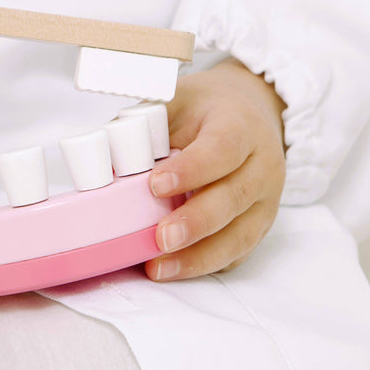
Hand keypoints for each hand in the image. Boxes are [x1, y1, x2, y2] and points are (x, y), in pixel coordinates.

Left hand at [145, 57, 285, 280]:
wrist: (250, 111)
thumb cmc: (206, 110)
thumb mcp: (178, 100)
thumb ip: (146, 123)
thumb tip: (103, 159)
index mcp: (241, 125)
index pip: (223, 148)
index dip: (192, 169)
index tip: (156, 185)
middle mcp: (262, 164)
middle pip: (235, 197)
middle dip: (196, 222)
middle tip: (161, 236)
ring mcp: (266, 199)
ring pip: (240, 234)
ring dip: (199, 255)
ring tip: (160, 266)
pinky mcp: (259, 225)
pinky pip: (236, 252)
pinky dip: (205, 264)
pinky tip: (175, 268)